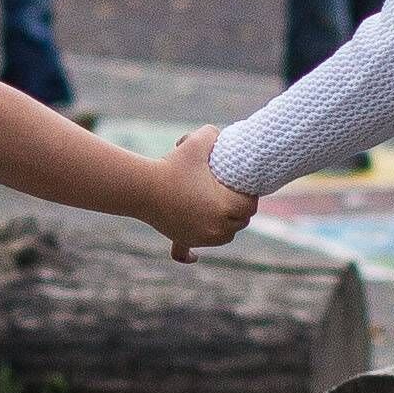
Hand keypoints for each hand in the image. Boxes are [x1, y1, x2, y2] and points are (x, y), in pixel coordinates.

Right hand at [156, 127, 253, 258]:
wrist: (142, 186)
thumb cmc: (171, 164)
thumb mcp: (196, 142)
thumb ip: (213, 134)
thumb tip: (219, 135)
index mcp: (225, 207)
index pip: (250, 206)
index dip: (251, 196)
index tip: (245, 186)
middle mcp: (216, 227)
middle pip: (240, 223)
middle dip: (240, 210)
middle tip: (233, 195)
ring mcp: (199, 236)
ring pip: (223, 237)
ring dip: (226, 227)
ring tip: (222, 212)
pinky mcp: (181, 238)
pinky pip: (186, 252)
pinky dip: (191, 255)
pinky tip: (195, 258)